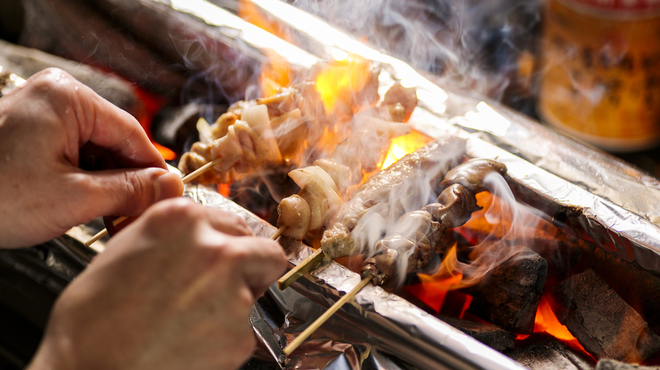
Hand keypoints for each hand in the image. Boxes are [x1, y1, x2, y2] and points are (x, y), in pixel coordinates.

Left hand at [0, 68, 182, 247]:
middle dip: (127, 181)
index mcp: (68, 98)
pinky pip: (74, 154)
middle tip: (136, 216)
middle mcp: (56, 97)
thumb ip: (130, 190)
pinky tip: (88, 207)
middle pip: (115, 142)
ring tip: (111, 218)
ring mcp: (42, 113)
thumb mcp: (73, 197)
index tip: (169, 198)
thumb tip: (170, 187)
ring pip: (96, 151)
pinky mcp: (31, 132)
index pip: (133, 134)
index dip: (154, 171)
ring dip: (106, 185)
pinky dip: (85, 182)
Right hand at [28, 198, 287, 369]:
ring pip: (257, 290)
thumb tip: (197, 233)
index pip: (232, 220)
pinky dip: (225, 336)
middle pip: (263, 249)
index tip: (221, 253)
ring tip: (195, 317)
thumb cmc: (93, 321)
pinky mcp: (241, 334)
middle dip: (250, 266)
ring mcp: (233, 292)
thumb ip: (171, 234)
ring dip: (237, 301)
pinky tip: (192, 340)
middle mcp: (214, 249)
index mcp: (181, 219)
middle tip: (226, 283)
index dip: (227, 241)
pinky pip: (245, 330)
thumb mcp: (124, 250)